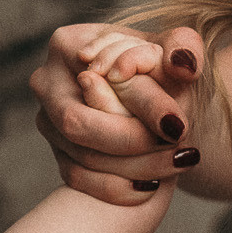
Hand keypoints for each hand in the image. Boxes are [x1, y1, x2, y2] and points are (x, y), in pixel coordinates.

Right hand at [30, 22, 207, 202]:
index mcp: (68, 45)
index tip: (179, 125)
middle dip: (133, 142)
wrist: (151, 93)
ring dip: (136, 168)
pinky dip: (119, 187)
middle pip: (80, 125)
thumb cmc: (160, 65)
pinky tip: (156, 185)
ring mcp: (48, 121)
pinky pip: (79, 179)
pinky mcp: (57, 151)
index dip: (141, 105)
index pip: (98, 81)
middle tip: (180, 148)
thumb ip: (184, 49)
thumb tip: (184, 65)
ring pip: (83, 157)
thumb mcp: (176, 49)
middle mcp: (47, 83)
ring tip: (180, 162)